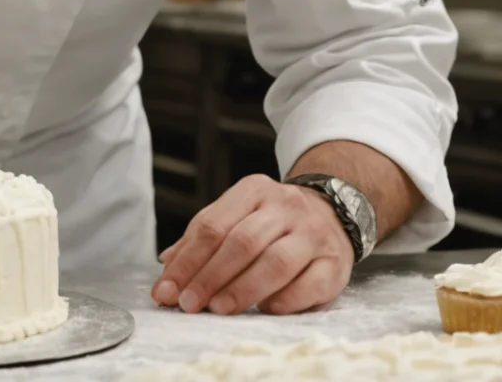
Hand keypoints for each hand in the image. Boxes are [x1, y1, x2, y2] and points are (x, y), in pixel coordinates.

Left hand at [151, 175, 354, 315]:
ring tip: (219, 309)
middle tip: (189, 304)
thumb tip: (166, 266)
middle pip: (242, 243)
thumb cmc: (273, 223)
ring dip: (243, 290)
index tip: (166, 291)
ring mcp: (314, 234)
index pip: (212, 226)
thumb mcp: (237, 216)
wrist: (335, 213)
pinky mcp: (335, 263)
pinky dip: (285, 300)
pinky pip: (310, 284)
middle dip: (210, 277)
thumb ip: (202, 239)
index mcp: (253, 190)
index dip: (186, 261)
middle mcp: (285, 207)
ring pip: (276, 262)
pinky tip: (264, 310)